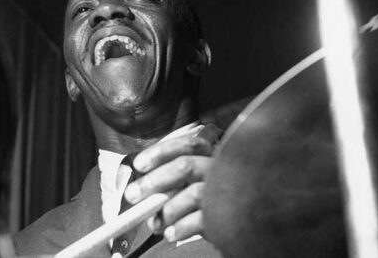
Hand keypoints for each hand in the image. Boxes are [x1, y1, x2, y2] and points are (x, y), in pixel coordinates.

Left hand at [122, 125, 220, 241]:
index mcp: (214, 152)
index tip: (139, 164)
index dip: (160, 152)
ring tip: (154, 223)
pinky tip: (170, 233)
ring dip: (166, 210)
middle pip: (185, 165)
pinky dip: (181, 227)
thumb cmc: (213, 196)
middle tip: (132, 194)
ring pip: (193, 193)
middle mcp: (222, 167)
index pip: (188, 143)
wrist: (245, 221)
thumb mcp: (196, 179)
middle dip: (154, 180)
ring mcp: (227, 190)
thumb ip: (174, 176)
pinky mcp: (229, 215)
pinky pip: (202, 220)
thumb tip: (139, 186)